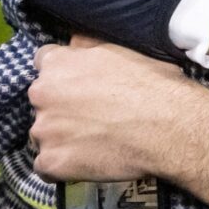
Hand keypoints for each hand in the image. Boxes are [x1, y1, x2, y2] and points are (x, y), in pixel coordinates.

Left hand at [28, 37, 208, 202]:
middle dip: (60, 107)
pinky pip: (45, 166)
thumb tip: (73, 42)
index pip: (44, 63)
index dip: (63, 75)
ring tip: (92, 142)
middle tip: (91, 116)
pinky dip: (62, 166)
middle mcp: (41, 93)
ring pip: (42, 134)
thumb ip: (87, 46)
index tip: (79, 86)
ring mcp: (43, 130)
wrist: (168, 126)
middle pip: (41, 101)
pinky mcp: (52, 161)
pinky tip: (85, 162)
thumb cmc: (151, 83)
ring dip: (60, 137)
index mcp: (56, 63)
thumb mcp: (120, 49)